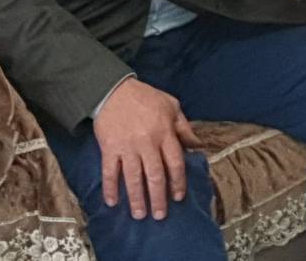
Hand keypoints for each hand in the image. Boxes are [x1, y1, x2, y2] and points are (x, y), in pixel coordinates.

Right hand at [92, 78, 199, 220]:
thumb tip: (196, 145)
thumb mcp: (172, 106)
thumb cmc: (146, 98)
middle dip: (158, 197)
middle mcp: (148, 142)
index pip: (175, 162)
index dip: (178, 182)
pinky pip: (110, 171)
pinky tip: (112, 203)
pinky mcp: (109, 148)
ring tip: (139, 215)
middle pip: (156, 175)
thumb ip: (184, 127)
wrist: (114, 91)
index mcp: (165, 133)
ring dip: (137, 198)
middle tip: (160, 215)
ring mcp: (128, 147)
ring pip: (134, 178)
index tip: (178, 197)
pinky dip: (110, 188)